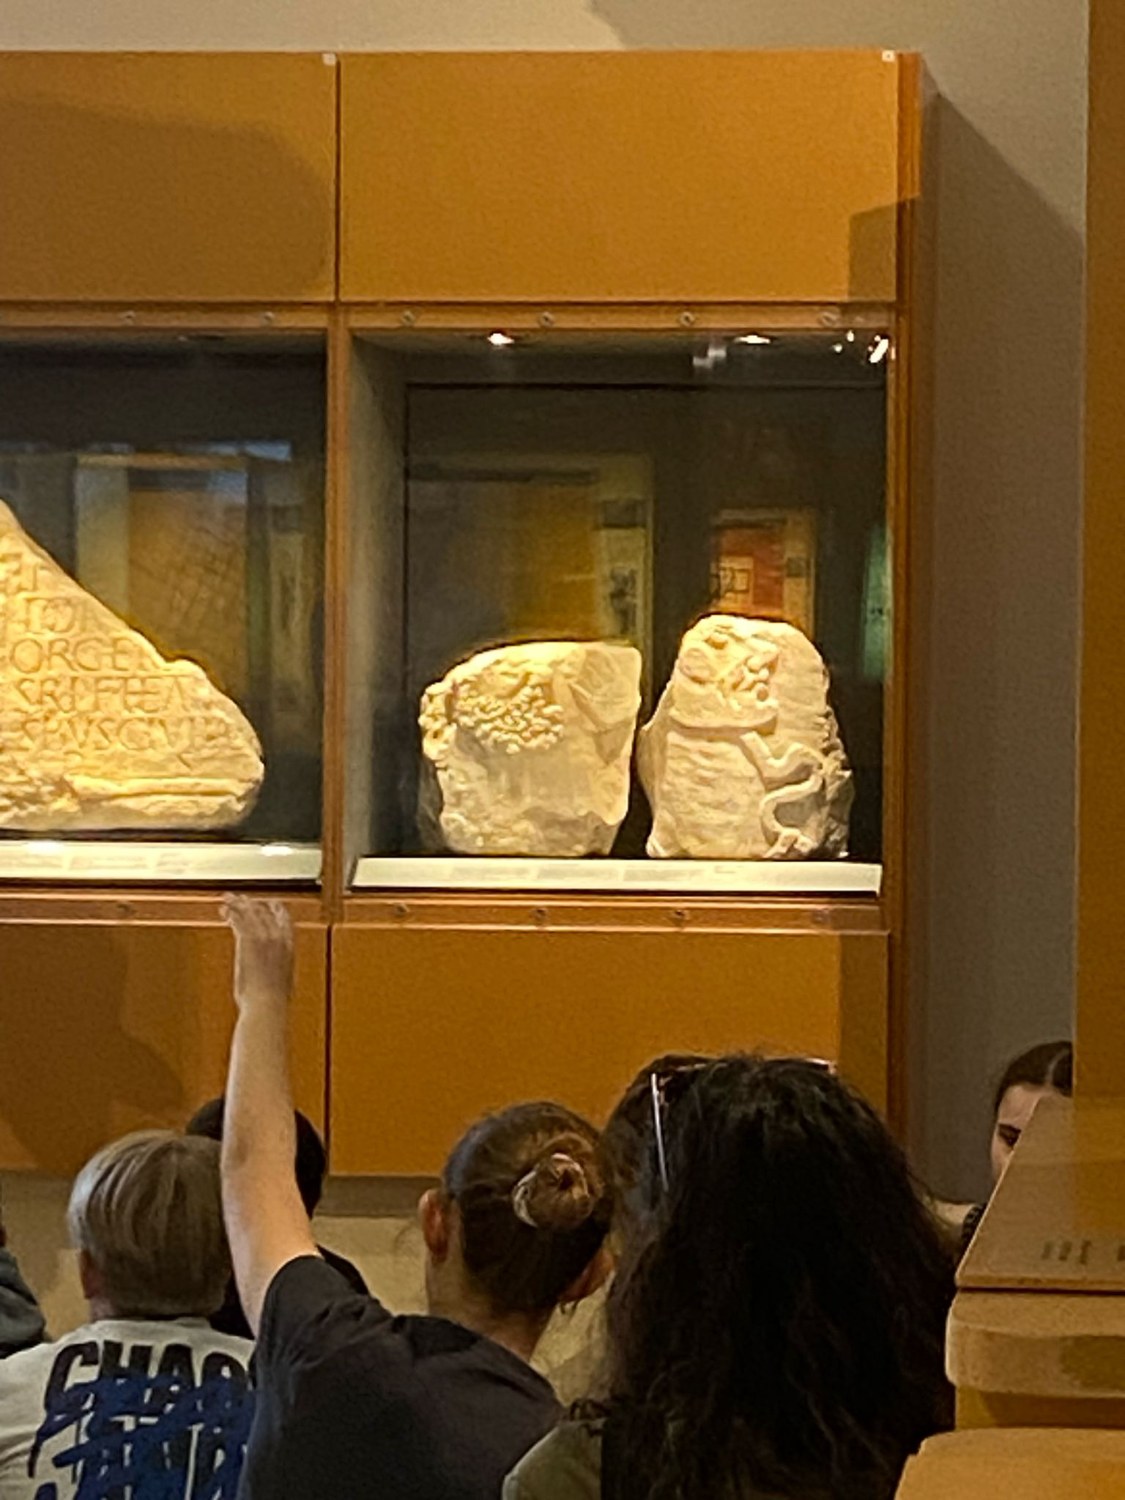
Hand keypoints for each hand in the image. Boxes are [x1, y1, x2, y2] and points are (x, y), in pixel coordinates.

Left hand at [221, 894, 294, 1011]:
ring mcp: (263, 937)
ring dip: (238, 903)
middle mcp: (277, 936)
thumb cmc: (273, 1000)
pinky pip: (238, 919)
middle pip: (264, 910)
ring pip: (250, 911)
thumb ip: (278, 967)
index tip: (266, 904)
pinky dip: (231, 912)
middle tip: (241, 899)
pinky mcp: (247, 940)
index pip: (284, 917)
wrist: (267, 1005)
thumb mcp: (282, 980)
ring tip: (228, 900)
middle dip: (252, 902)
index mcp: (289, 945)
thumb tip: (273, 971)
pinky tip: (224, 912)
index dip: (274, 907)